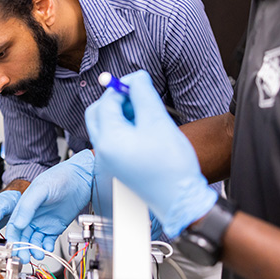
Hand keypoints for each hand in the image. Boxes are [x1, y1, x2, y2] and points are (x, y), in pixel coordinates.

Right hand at [6, 150, 94, 262]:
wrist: (82, 178)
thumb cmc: (60, 177)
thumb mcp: (41, 190)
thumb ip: (28, 207)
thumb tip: (18, 224)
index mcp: (24, 206)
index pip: (14, 226)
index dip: (12, 239)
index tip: (14, 249)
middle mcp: (32, 216)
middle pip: (23, 237)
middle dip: (23, 248)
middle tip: (26, 258)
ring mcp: (44, 222)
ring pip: (35, 241)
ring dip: (35, 249)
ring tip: (39, 254)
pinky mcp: (55, 227)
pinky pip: (48, 241)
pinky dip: (47, 247)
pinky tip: (48, 248)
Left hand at [85, 70, 216, 238]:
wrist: (180, 200)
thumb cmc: (171, 168)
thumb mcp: (158, 121)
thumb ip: (143, 94)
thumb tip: (135, 78)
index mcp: (109, 140)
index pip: (106, 102)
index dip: (122, 88)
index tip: (138, 83)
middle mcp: (104, 152)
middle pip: (98, 114)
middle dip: (116, 101)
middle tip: (137, 97)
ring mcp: (110, 160)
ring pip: (107, 126)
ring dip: (122, 114)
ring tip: (146, 115)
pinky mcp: (119, 166)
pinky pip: (115, 140)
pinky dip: (126, 129)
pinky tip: (146, 130)